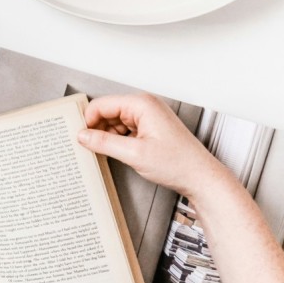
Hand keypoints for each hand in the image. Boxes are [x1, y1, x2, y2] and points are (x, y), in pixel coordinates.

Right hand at [77, 93, 222, 197]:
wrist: (202, 179)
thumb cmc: (178, 164)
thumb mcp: (134, 154)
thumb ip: (104, 142)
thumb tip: (82, 135)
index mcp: (141, 104)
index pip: (101, 104)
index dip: (88, 121)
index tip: (81, 137)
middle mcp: (144, 105)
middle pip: (107, 111)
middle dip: (98, 129)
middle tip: (92, 147)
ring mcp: (148, 116)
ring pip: (115, 121)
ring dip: (109, 136)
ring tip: (111, 153)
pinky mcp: (150, 128)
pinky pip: (125, 129)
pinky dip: (118, 140)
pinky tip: (121, 153)